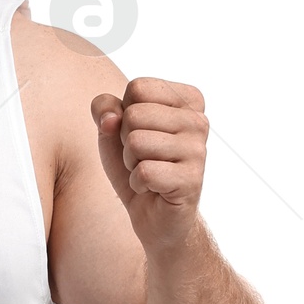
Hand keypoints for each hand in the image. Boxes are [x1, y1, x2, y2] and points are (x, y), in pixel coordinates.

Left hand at [96, 76, 207, 252]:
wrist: (155, 216)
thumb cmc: (137, 165)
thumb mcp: (113, 131)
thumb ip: (104, 108)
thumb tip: (111, 117)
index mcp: (188, 99)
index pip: (137, 87)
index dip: (125, 114)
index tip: (142, 133)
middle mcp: (199, 120)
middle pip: (134, 114)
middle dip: (126, 142)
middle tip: (144, 158)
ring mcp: (199, 150)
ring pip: (136, 142)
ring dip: (131, 163)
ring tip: (148, 172)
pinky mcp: (191, 179)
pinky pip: (144, 172)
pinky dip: (138, 183)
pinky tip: (153, 189)